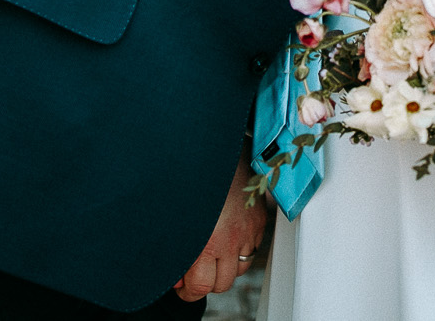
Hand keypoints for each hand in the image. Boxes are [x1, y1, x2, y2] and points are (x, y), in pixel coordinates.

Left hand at [174, 156, 267, 300]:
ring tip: (212, 252)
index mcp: (207, 240)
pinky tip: (228, 235)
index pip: (201, 287)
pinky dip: (242, 247)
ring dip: (226, 266)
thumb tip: (176, 275)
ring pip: (240, 267)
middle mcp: (232, 238)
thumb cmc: (191, 175)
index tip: (181, 285)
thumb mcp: (175, 216)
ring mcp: (249, 228)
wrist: (216, 143)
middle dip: (206, 281)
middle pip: (222, 283)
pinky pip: (254, 245)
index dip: (188, 291)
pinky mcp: (260, 217)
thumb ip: (174, 249)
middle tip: (194, 269)